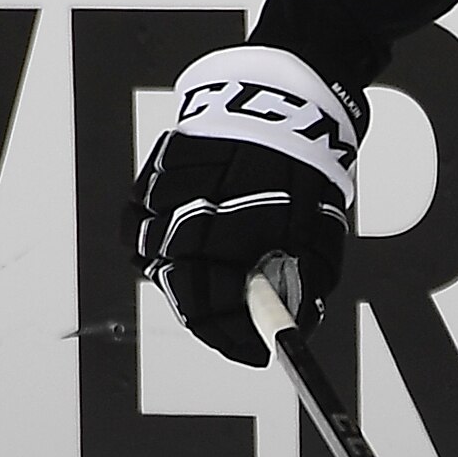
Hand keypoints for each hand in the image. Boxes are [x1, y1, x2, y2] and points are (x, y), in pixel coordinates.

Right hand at [127, 45, 365, 366]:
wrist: (284, 103)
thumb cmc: (305, 171)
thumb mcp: (318, 231)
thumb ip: (305, 281)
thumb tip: (297, 323)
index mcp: (226, 236)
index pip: (214, 309)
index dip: (235, 339)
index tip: (257, 353)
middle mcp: (185, 217)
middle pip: (180, 290)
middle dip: (211, 315)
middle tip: (237, 327)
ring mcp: (163, 194)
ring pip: (150, 255)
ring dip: (181, 275)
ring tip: (215, 277)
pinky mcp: (152, 172)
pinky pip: (138, 219)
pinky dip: (156, 236)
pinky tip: (183, 242)